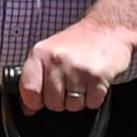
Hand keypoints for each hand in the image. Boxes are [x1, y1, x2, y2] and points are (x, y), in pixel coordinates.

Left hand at [18, 10, 136, 115]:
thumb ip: (36, 77)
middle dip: (61, 100)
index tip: (40, 100)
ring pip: (72, 106)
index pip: (28, 90)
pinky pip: (91, 103)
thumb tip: (28, 108)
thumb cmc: (78, 42)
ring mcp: (77, 69)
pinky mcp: (97, 77)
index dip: (34, 101)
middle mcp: (57, 60)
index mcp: (40, 53)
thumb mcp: (49, 51)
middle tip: (70, 83)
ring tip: (83, 81)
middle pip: (52, 103)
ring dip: (79, 99)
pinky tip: (94, 82)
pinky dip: (95, 98)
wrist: (108, 28)